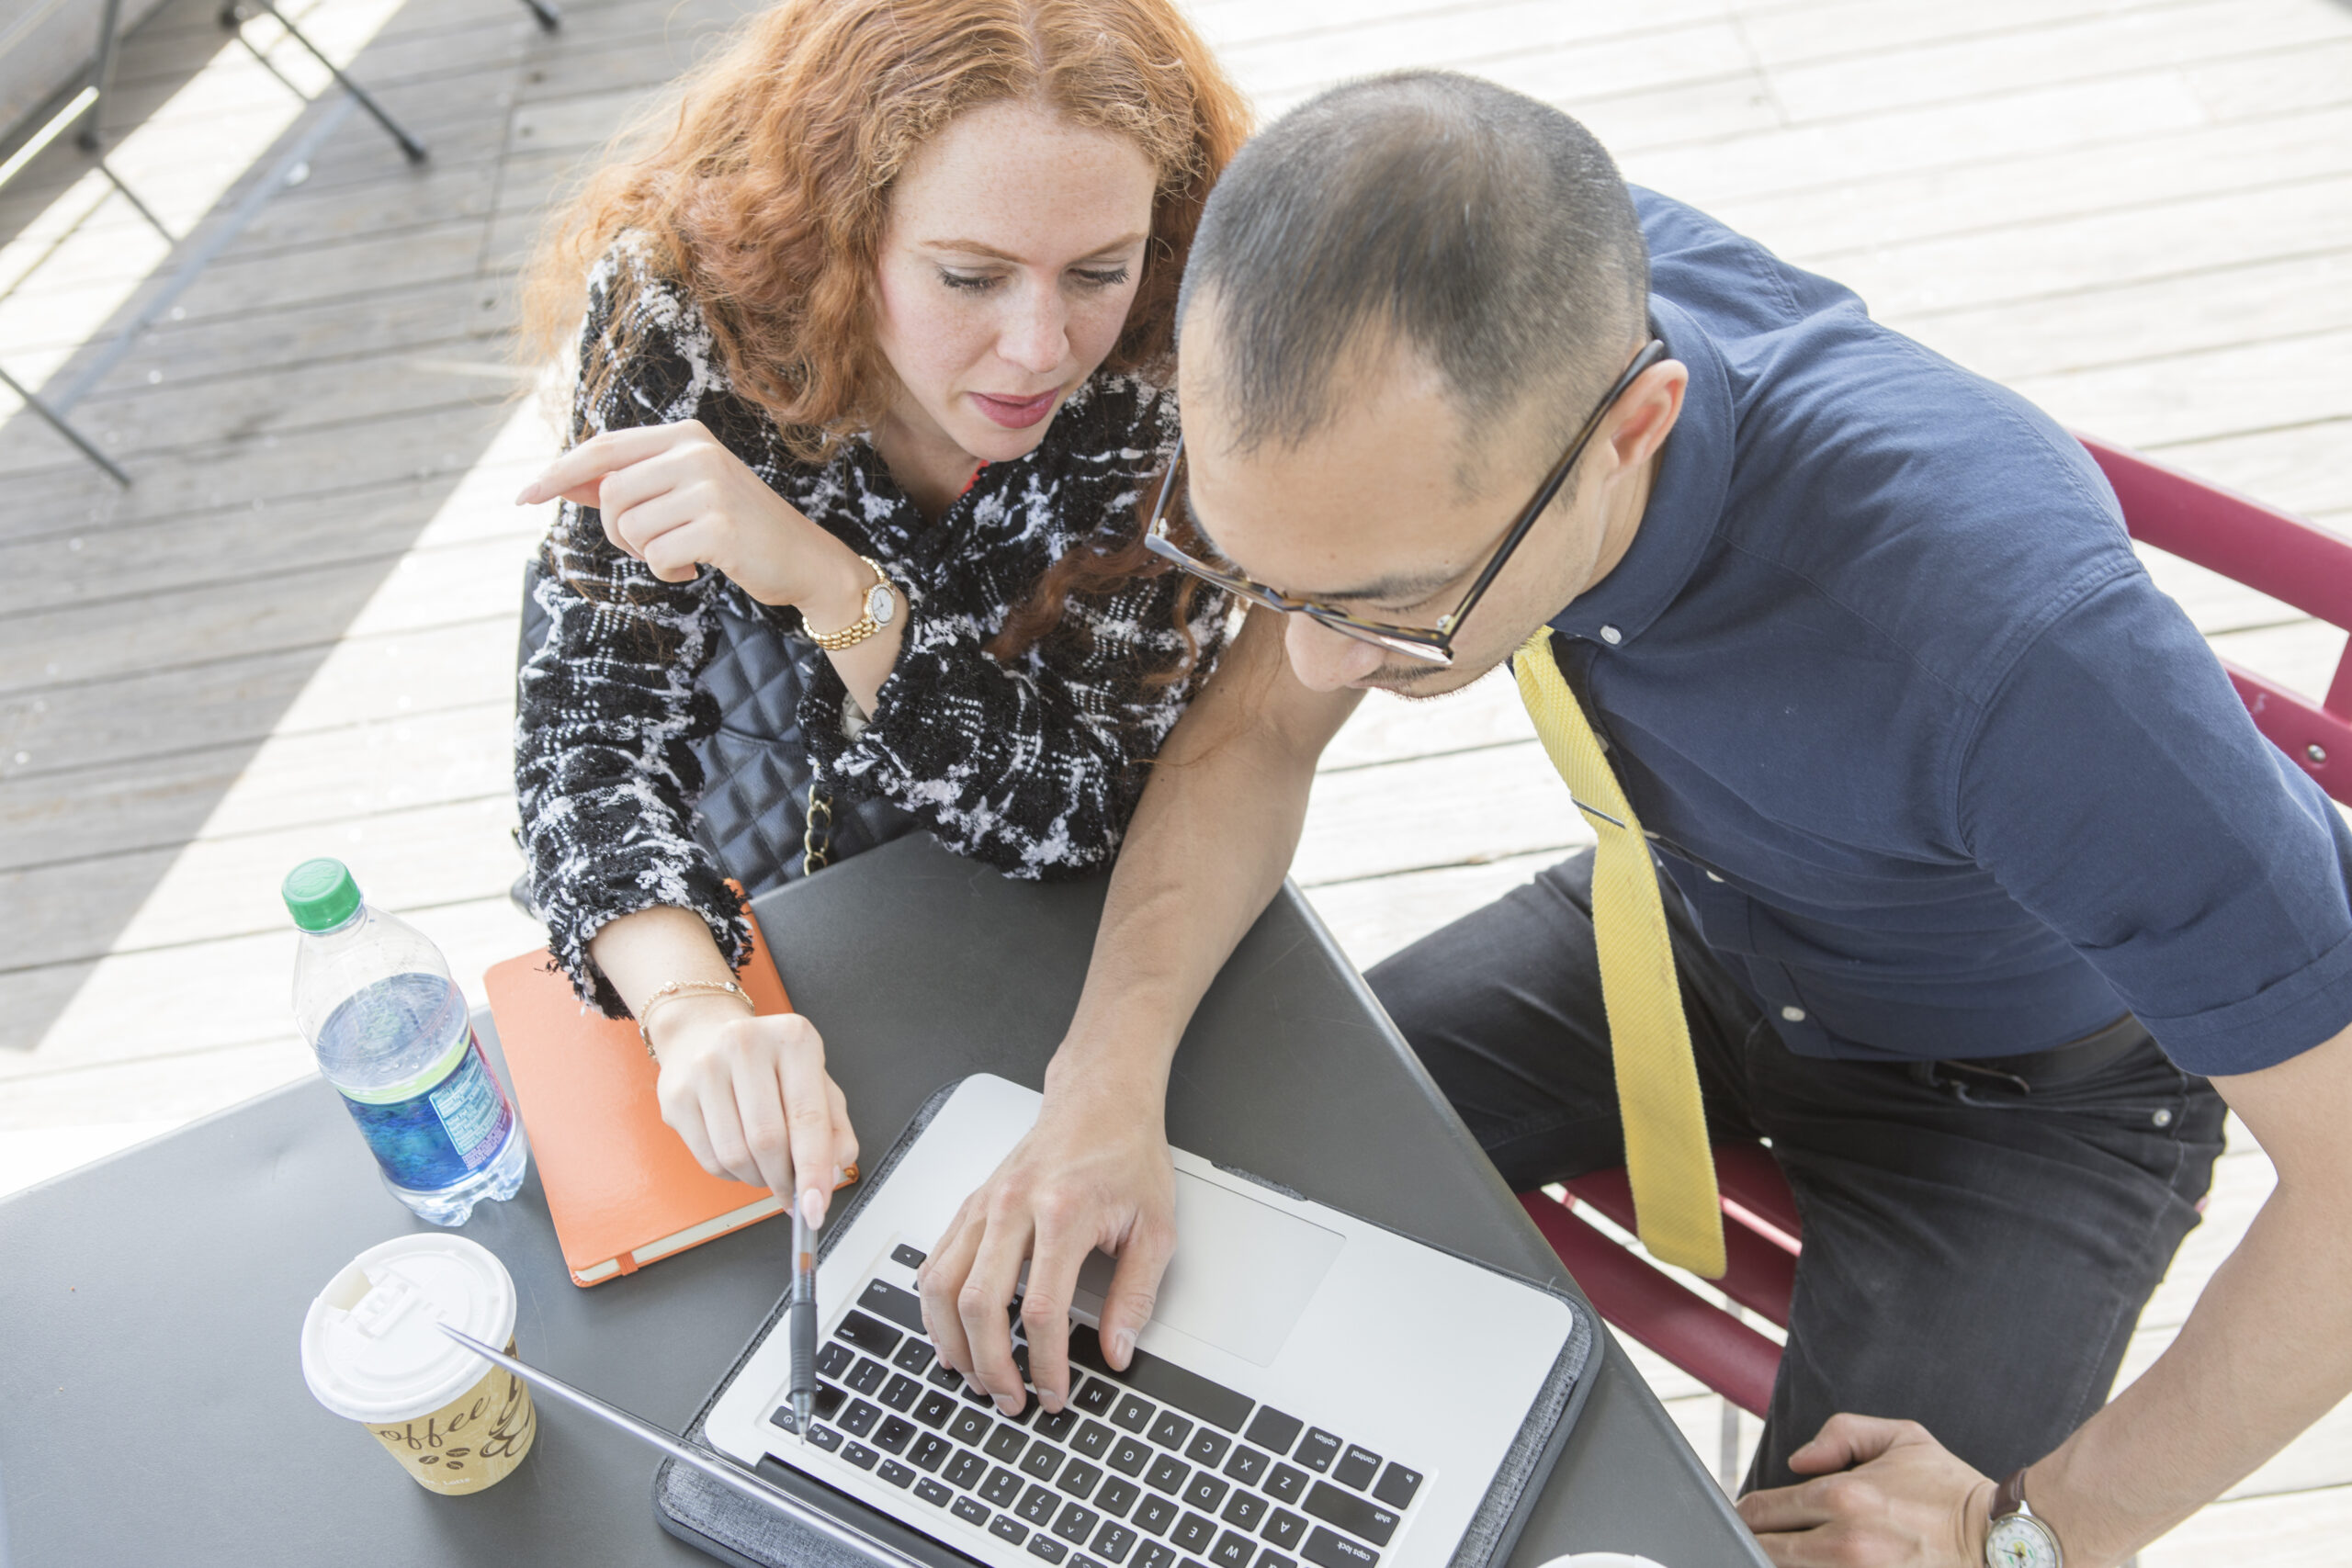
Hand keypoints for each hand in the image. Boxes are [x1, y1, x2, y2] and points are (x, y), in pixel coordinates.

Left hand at [517, 419, 864, 611]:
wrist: (805, 559)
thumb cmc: (739, 528)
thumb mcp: (685, 492)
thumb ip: (631, 482)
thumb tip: (561, 482)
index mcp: (685, 436)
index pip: (603, 449)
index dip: (558, 473)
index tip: (523, 496)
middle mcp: (696, 453)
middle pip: (610, 493)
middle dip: (615, 531)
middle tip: (648, 547)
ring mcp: (710, 488)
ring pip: (629, 527)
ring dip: (644, 554)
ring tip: (679, 556)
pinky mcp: (719, 528)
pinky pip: (657, 555)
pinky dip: (667, 571)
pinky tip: (695, 569)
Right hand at [649, 997, 858, 1220]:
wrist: (704, 1034)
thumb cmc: (768, 1065)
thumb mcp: (816, 1084)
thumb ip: (835, 1129)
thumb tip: (831, 1173)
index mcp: (793, 1039)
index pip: (808, 1117)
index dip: (814, 1169)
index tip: (816, 1206)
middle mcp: (746, 1045)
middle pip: (768, 1140)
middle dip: (784, 1181)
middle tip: (794, 1195)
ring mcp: (705, 1068)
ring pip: (736, 1155)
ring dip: (758, 1180)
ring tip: (768, 1171)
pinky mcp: (676, 1094)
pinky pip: (710, 1159)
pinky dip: (732, 1174)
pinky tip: (741, 1158)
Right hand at [917, 1076, 1174, 1414]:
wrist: (1100, 1099)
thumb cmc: (1127, 1153)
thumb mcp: (1155, 1227)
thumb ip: (1136, 1295)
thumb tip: (1117, 1350)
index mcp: (1063, 1212)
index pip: (1042, 1309)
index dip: (1046, 1363)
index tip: (1055, 1392)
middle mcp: (1013, 1206)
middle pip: (979, 1304)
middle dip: (991, 1366)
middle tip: (1011, 1399)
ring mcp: (984, 1204)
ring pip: (942, 1286)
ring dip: (954, 1342)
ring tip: (976, 1377)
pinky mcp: (970, 1204)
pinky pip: (935, 1263)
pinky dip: (935, 1308)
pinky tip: (951, 1335)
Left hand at [1737, 1415, 1996, 1567]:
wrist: (2002, 1541)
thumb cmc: (1951, 1490)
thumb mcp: (1901, 1437)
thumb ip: (1840, 1434)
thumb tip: (1798, 1462)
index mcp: (1842, 1495)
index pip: (1763, 1511)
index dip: (1746, 1515)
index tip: (1746, 1517)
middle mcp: (1844, 1542)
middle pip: (1767, 1551)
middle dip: (1755, 1544)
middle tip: (1754, 1540)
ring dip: (1782, 1563)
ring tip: (1780, 1554)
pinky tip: (1815, 1567)